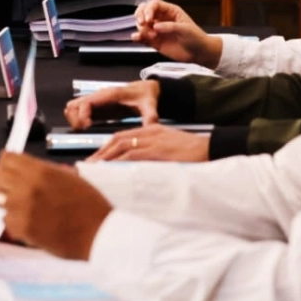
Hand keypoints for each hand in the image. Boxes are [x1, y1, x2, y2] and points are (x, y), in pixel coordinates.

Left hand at [0, 152, 111, 259]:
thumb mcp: (68, 177)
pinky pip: (5, 220)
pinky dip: (13, 221)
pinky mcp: (21, 229)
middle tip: (7, 185)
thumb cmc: (89, 203)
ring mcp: (21, 208)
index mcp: (40, 170)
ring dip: (3, 200)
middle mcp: (26, 186)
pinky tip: (25, 221)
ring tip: (16, 205)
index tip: (8, 167)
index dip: (6, 163)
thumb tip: (25, 169)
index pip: (6, 158)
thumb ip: (43, 171)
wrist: (98, 233)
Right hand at [64, 80, 161, 128]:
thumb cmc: (145, 96)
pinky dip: (76, 119)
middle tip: (85, 130)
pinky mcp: (94, 107)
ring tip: (84, 130)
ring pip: (71, 108)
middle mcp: (97, 97)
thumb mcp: (149, 106)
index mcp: (108, 95)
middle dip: (75, 119)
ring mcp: (94, 101)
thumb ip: (150, 116)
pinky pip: (76, 111)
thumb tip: (151, 127)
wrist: (145, 90)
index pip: (86, 102)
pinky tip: (87, 128)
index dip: (82, 115)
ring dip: (73, 119)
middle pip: (73, 105)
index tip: (87, 126)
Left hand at [87, 125, 209, 162]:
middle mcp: (149, 132)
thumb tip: (139, 169)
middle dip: (100, 152)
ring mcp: (153, 140)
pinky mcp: (157, 150)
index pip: (122, 137)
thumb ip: (154, 155)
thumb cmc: (195, 153)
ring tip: (93, 169)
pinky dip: (118, 162)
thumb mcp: (171, 149)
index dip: (107, 148)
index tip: (96, 159)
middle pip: (117, 139)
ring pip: (121, 146)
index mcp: (152, 130)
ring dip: (104, 158)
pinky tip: (109, 170)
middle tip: (88, 165)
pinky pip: (132, 155)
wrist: (213, 149)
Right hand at [132, 0, 221, 67]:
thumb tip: (155, 26)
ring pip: (141, 24)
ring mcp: (156, 29)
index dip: (148, 10)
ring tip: (152, 37)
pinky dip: (137, 37)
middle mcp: (161, 18)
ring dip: (141, 29)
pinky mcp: (153, 41)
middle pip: (143, 11)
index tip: (148, 20)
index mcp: (170, 11)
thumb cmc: (196, 38)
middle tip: (142, 24)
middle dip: (140, 16)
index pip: (154, 5)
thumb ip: (170, 27)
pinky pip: (142, 36)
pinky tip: (137, 38)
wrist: (199, 53)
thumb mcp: (186, 29)